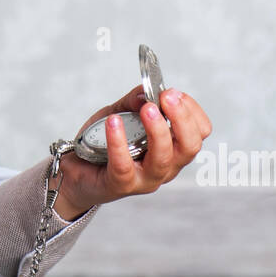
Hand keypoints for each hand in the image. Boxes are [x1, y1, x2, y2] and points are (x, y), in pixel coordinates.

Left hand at [51, 82, 212, 219]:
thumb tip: (146, 91)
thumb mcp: (121, 113)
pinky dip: (119, 141)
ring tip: (146, 108)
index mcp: (173, 149)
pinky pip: (124, 165)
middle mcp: (165, 167)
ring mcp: (145, 179)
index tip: (174, 93)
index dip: (192, 111)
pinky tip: (113, 122)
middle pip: (189, 147)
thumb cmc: (104, 142)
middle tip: (167, 97)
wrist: (76, 169)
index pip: (199, 133)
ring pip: (163, 159)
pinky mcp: (120, 185)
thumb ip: (134, 101)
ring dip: (158, 130)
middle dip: (182, 119)